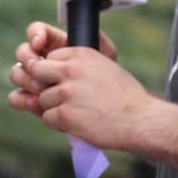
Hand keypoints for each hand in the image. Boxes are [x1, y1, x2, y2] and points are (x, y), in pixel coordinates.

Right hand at [7, 20, 118, 108]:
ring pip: (16, 73)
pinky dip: (21, 99)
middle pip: (22, 52)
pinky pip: (16, 97)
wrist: (106, 109)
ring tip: (39, 90)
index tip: (39, 43)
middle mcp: (42, 61)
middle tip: (37, 67)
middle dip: (27, 58)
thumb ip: (98, 39)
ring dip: (24, 79)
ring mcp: (34, 81)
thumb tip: (85, 32)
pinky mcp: (32, 100)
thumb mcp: (106, 56)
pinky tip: (34, 103)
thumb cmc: (106, 80)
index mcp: (55, 45)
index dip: (34, 34)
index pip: (36, 31)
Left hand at [9, 43, 151, 151]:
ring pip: (42, 98)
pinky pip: (47, 118)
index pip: (50, 57)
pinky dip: (59, 124)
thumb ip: (79, 65)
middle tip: (62, 98)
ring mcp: (67, 92)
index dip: (54, 73)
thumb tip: (54, 71)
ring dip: (54, 108)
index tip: (64, 83)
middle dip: (46, 86)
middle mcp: (71, 69)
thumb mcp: (104, 67)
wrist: (140, 120)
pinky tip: (77, 123)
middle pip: (37, 73)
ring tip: (77, 113)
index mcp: (81, 54)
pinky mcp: (65, 114)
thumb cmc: (125, 96)